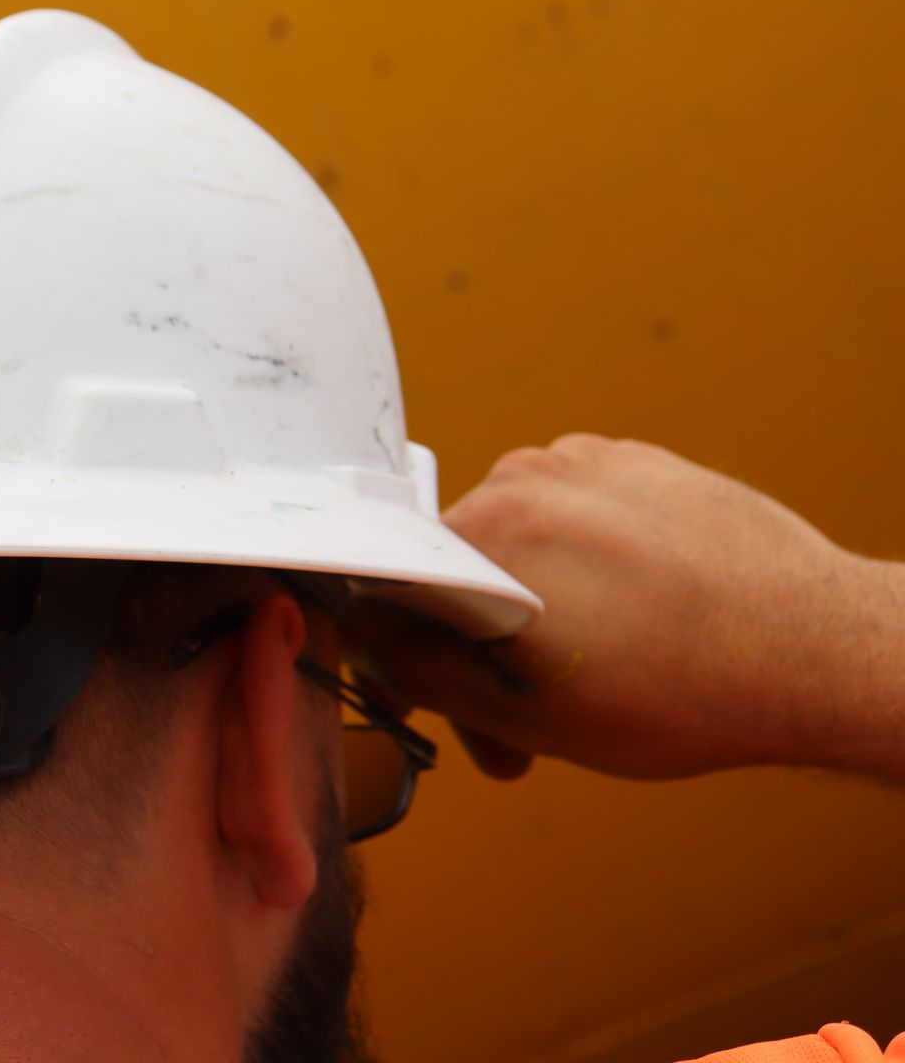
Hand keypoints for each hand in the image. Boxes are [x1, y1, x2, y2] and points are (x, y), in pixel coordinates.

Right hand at [347, 434, 895, 780]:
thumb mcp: (527, 714)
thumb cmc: (684, 690)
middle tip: (524, 723)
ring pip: (516, 538)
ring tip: (591, 664)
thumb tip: (366, 639)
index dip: (405, 658)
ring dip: (530, 600)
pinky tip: (629, 616)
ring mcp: (584, 460)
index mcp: (484, 536)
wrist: (816, 648)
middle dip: (477, 644)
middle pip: (458, 563)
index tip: (432, 700)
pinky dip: (583, 563)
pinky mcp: (636, 460)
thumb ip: (425, 671)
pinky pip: (575, 511)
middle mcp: (522, 478)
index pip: (395, 590)